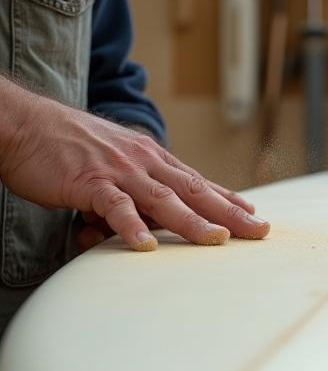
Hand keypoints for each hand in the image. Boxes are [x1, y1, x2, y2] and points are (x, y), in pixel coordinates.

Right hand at [0, 85, 269, 250]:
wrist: (27, 123)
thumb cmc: (72, 147)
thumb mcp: (117, 163)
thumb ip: (139, 192)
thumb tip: (151, 226)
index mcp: (153, 160)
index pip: (198, 182)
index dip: (228, 199)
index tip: (253, 215)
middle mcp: (145, 163)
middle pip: (194, 191)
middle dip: (229, 213)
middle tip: (258, 231)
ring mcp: (120, 171)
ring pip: (164, 199)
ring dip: (192, 221)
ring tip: (216, 239)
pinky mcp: (90, 181)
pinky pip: (114, 207)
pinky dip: (130, 226)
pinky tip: (145, 246)